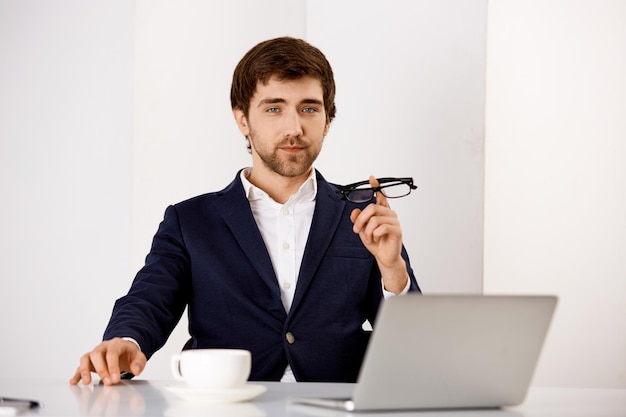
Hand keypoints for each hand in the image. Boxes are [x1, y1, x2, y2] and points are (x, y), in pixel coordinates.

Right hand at [69, 338, 146, 385]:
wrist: (124, 350)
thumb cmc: (130, 354)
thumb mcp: (139, 356)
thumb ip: (139, 363)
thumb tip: (136, 370)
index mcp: (116, 344)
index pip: (112, 353)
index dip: (113, 366)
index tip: (115, 379)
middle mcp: (103, 347)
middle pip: (97, 354)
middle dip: (101, 369)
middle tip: (107, 382)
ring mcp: (95, 353)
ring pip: (86, 358)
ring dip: (85, 370)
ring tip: (87, 382)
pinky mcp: (89, 360)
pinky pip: (81, 365)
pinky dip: (77, 373)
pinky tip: (74, 381)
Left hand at [350, 176, 407, 292]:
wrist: (384, 257)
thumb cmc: (376, 243)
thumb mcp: (363, 231)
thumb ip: (359, 220)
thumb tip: (354, 212)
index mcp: (382, 212)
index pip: (381, 196)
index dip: (377, 186)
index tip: (372, 178)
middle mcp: (389, 214)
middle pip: (372, 208)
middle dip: (361, 219)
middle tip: (356, 230)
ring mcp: (394, 221)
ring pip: (375, 219)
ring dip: (367, 231)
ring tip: (368, 238)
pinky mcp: (397, 230)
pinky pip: (381, 228)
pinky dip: (374, 235)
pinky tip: (375, 239)